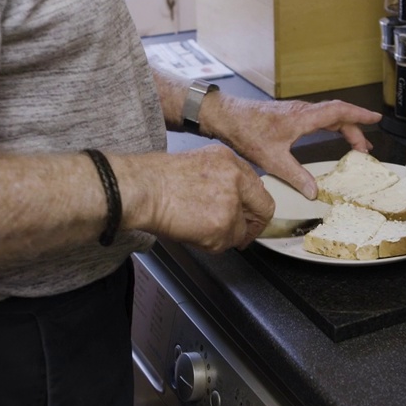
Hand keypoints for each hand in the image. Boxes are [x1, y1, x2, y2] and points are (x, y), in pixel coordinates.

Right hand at [117, 145, 274, 252]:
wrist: (142, 189)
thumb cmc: (157, 179)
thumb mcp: (198, 164)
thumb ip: (222, 179)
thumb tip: (234, 200)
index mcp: (230, 160)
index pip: (258, 188)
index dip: (254, 207)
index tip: (249, 217)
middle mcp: (236, 178)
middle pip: (262, 209)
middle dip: (251, 226)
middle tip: (238, 235)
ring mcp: (231, 202)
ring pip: (240, 231)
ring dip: (222, 236)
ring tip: (198, 228)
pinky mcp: (223, 224)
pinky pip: (225, 244)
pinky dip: (210, 244)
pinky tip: (192, 231)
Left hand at [208, 98, 381, 199]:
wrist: (227, 117)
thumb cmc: (247, 131)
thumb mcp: (273, 159)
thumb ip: (296, 176)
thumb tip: (314, 192)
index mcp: (303, 118)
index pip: (339, 112)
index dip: (360, 116)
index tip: (376, 119)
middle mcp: (302, 111)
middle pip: (338, 115)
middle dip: (356, 129)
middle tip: (366, 148)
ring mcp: (296, 112)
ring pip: (328, 116)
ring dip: (344, 127)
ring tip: (354, 144)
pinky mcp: (289, 115)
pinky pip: (318, 117)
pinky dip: (331, 126)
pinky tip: (329, 135)